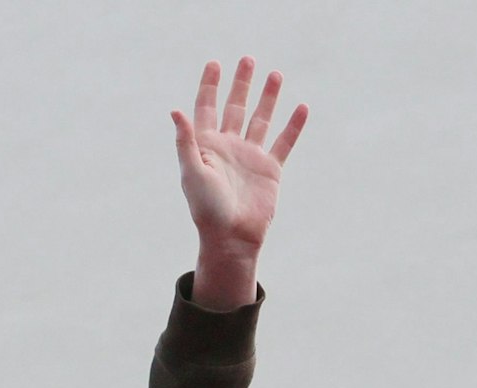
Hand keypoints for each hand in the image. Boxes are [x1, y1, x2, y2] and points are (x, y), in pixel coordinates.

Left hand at [172, 57, 306, 310]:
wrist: (231, 238)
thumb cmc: (206, 209)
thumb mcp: (192, 172)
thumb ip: (186, 140)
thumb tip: (175, 110)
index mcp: (207, 145)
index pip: (207, 107)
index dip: (210, 86)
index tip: (215, 64)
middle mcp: (229, 147)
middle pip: (235, 107)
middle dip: (241, 84)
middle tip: (247, 59)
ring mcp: (251, 157)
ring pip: (261, 119)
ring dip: (268, 97)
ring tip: (275, 74)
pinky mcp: (270, 170)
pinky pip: (284, 143)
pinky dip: (293, 126)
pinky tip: (301, 107)